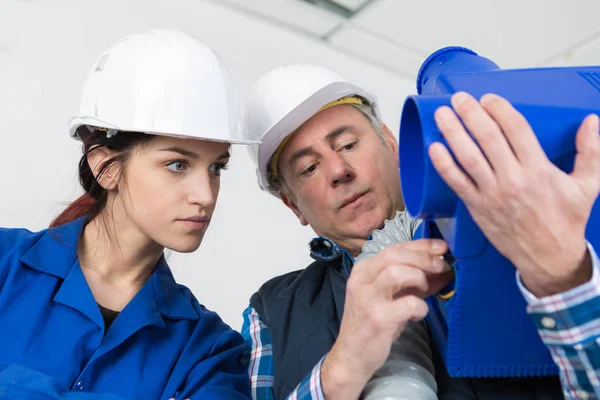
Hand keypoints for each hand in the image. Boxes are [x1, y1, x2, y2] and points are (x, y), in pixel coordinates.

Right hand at [321, 239, 449, 399]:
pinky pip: (407, 303)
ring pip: (396, 272)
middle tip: (441, 265)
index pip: (394, 247)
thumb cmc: (373, 323)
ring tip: (423, 289)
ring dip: (418, 277)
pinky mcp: (378, 318)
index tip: (441, 246)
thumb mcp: (391, 296)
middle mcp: (362, 279)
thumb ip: (414, 281)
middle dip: (423, 257)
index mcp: (363, 270)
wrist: (352, 355)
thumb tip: (443, 269)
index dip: (421, 245)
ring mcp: (367, 298)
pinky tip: (418, 313)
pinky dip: (420, 306)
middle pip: (395, 255)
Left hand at [429, 92, 599, 296]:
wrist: (549, 258)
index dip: (499, 110)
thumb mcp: (588, 186)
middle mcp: (512, 179)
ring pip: (468, 157)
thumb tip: (592, 122)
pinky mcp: (477, 207)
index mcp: (538, 170)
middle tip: (459, 99)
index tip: (488, 98)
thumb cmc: (566, 221)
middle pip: (487, 138)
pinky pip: (456, 182)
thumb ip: (592, 152)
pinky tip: (434, 148)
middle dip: (470, 114)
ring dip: (452, 133)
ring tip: (442, 114)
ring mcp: (492, 194)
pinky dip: (444, 164)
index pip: (515, 129)